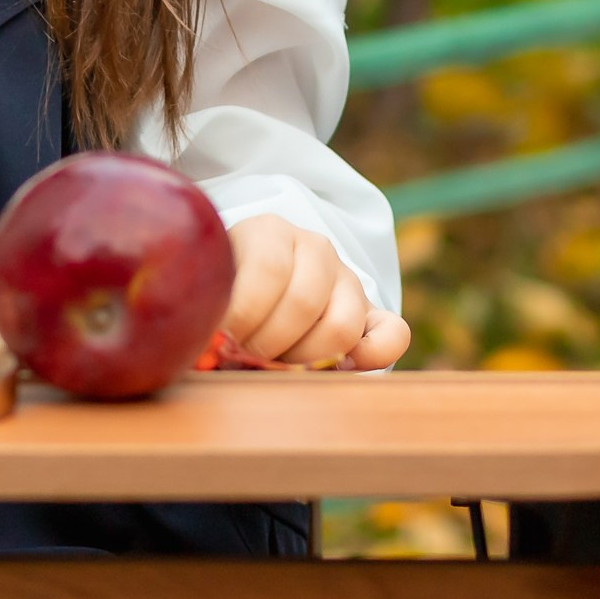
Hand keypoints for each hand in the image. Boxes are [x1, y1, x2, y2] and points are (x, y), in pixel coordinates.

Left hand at [222, 216, 410, 369]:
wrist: (258, 281)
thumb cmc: (227, 291)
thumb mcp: (214, 288)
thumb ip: (215, 311)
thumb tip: (207, 347)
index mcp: (270, 231)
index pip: (267, 271)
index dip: (242, 313)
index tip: (221, 335)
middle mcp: (315, 247)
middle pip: (303, 304)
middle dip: (268, 343)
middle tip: (245, 354)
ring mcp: (346, 278)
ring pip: (341, 326)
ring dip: (305, 358)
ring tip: (275, 362)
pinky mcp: (371, 311)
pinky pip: (392, 335)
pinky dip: (368, 359)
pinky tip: (334, 367)